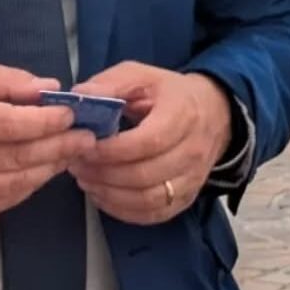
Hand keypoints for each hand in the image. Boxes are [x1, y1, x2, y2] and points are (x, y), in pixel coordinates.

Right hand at [0, 62, 96, 217]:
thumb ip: (7, 80)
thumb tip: (49, 90)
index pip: (14, 124)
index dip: (49, 121)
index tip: (72, 115)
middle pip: (21, 155)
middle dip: (61, 146)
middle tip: (86, 138)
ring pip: (19, 182)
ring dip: (51, 168)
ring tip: (70, 154)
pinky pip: (7, 200)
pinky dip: (30, 186)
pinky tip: (42, 171)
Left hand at [69, 63, 233, 224]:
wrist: (212, 113)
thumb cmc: (168, 93)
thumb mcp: (139, 75)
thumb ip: (110, 84)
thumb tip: (80, 96)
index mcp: (181, 116)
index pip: (148, 142)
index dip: (112, 150)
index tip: (84, 147)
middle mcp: (192, 151)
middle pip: (146, 175)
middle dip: (104, 174)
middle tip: (77, 165)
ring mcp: (193, 179)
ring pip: (149, 200)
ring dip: (110, 194)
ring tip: (85, 180)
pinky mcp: (186, 197)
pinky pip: (154, 214)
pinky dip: (124, 210)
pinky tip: (102, 195)